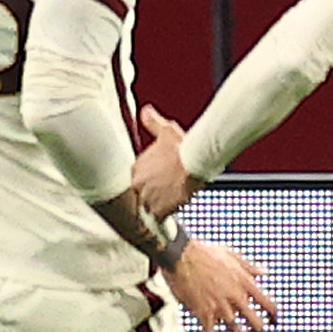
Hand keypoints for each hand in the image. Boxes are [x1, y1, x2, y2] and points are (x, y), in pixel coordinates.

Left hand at [131, 104, 205, 218]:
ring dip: (158, 205)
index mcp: (137, 168)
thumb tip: (146, 112)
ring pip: (149, 207)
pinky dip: (164, 217)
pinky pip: (157, 219)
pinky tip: (171, 212)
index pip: (139, 179)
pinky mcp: (160, 210)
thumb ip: (153, 122)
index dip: (150, 180)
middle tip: (166, 191)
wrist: (195, 161)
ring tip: (169, 202)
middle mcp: (138, 184)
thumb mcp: (165, 130)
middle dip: (153, 194)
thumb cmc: (182, 147)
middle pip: (142, 194)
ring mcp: (148, 198)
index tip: (160, 180)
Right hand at [166, 237, 276, 331]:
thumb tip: (264, 272)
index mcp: (245, 283)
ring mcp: (220, 307)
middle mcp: (236, 297)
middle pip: (255, 321)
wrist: (182, 256)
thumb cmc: (206, 253)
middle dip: (260, 331)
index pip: (267, 303)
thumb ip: (249, 267)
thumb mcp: (232, 255)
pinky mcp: (204, 312)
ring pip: (236, 330)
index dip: (273, 315)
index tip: (274, 322)